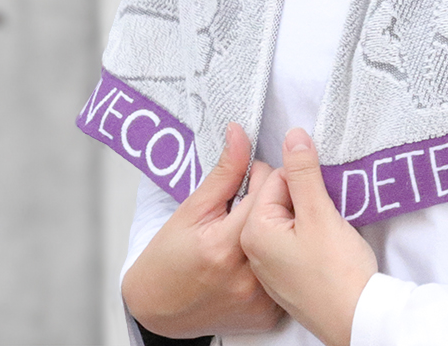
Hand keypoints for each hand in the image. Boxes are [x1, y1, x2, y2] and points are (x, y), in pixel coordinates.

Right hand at [122, 123, 284, 337]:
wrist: (157, 310)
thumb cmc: (168, 256)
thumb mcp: (191, 210)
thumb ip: (224, 172)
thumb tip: (240, 131)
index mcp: (224, 245)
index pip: (266, 191)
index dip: (260, 178)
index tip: (249, 180)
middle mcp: (246, 276)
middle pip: (283, 219)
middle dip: (274, 203)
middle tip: (252, 204)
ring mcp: (259, 300)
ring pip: (290, 248)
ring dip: (281, 232)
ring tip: (261, 229)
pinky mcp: (267, 316)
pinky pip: (287, 279)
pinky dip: (280, 264)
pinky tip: (266, 258)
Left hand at [240, 128, 378, 345]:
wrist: (356, 319)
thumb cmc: (337, 271)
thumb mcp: (320, 213)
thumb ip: (304, 171)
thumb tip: (293, 135)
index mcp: (253, 231)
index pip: (277, 179)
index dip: (306, 181)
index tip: (323, 196)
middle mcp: (253, 249)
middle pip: (281, 199)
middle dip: (306, 197)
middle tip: (326, 215)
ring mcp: (268, 267)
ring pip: (289, 220)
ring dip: (310, 217)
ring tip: (328, 234)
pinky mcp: (285, 277)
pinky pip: (293, 242)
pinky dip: (310, 238)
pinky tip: (326, 249)